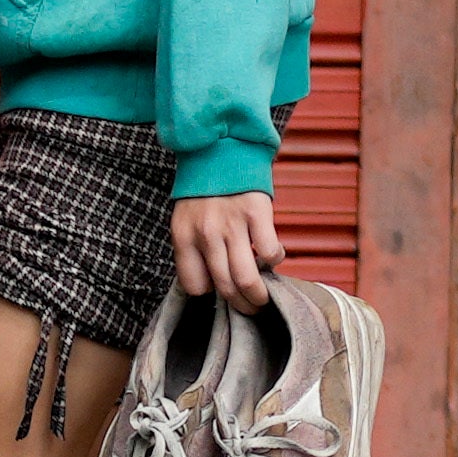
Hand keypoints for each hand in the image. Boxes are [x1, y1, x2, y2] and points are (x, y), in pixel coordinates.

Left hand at [168, 188, 283, 300]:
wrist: (220, 148)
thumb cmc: (204, 190)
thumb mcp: (186, 218)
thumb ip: (194, 248)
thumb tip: (211, 284)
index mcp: (183, 236)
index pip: (194, 285)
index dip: (209, 292)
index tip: (220, 290)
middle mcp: (206, 233)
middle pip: (224, 287)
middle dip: (240, 305)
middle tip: (250, 308)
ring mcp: (232, 224)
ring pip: (246, 278)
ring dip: (258, 296)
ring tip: (264, 297)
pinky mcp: (256, 213)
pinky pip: (269, 252)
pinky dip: (274, 260)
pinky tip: (272, 255)